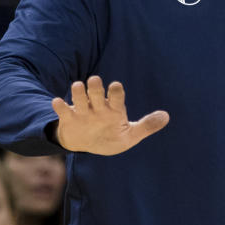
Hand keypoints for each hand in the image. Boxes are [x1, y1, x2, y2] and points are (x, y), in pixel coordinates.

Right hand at [51, 76, 168, 154]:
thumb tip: (166, 117)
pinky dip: (60, 106)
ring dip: (78, 92)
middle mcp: (98, 107)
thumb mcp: (130, 135)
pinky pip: (63, 111)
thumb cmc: (111, 136)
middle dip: (96, 87)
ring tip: (78, 86)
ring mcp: (83, 112)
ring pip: (79, 98)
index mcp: (114, 109)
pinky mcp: (69, 119)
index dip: (116, 92)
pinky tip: (58, 102)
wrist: (88, 144)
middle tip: (96, 80)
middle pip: (96, 93)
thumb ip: (147, 126)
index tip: (116, 86)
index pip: (116, 97)